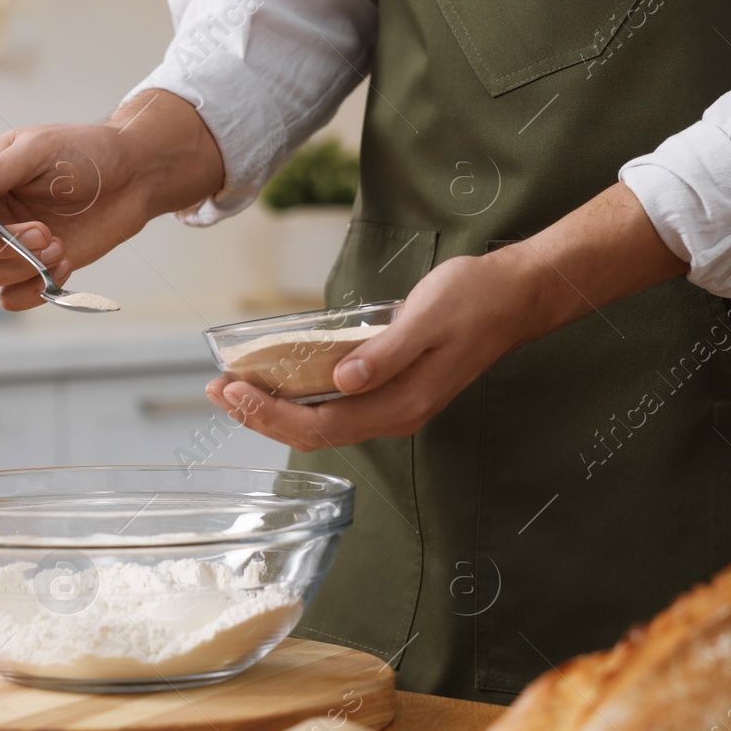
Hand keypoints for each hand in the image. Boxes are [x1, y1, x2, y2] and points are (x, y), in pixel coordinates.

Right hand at [0, 91, 222, 309]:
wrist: (134, 177)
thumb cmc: (85, 152)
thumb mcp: (38, 151)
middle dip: (3, 246)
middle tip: (45, 233)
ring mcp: (9, 244)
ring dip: (17, 269)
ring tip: (57, 247)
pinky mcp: (34, 269)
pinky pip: (10, 298)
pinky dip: (32, 290)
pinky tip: (64, 267)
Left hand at [204, 254, 534, 449]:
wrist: (514, 297)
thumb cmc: (473, 300)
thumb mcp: (427, 319)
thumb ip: (385, 353)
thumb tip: (343, 380)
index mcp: (402, 404)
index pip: (322, 425)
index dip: (271, 413)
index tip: (232, 390)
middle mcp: (395, 414)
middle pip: (314, 433)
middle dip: (261, 416)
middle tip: (216, 390)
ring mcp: (394, 405)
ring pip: (323, 423)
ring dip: (275, 409)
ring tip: (234, 389)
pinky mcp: (393, 389)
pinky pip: (336, 406)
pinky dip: (300, 397)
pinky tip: (278, 381)